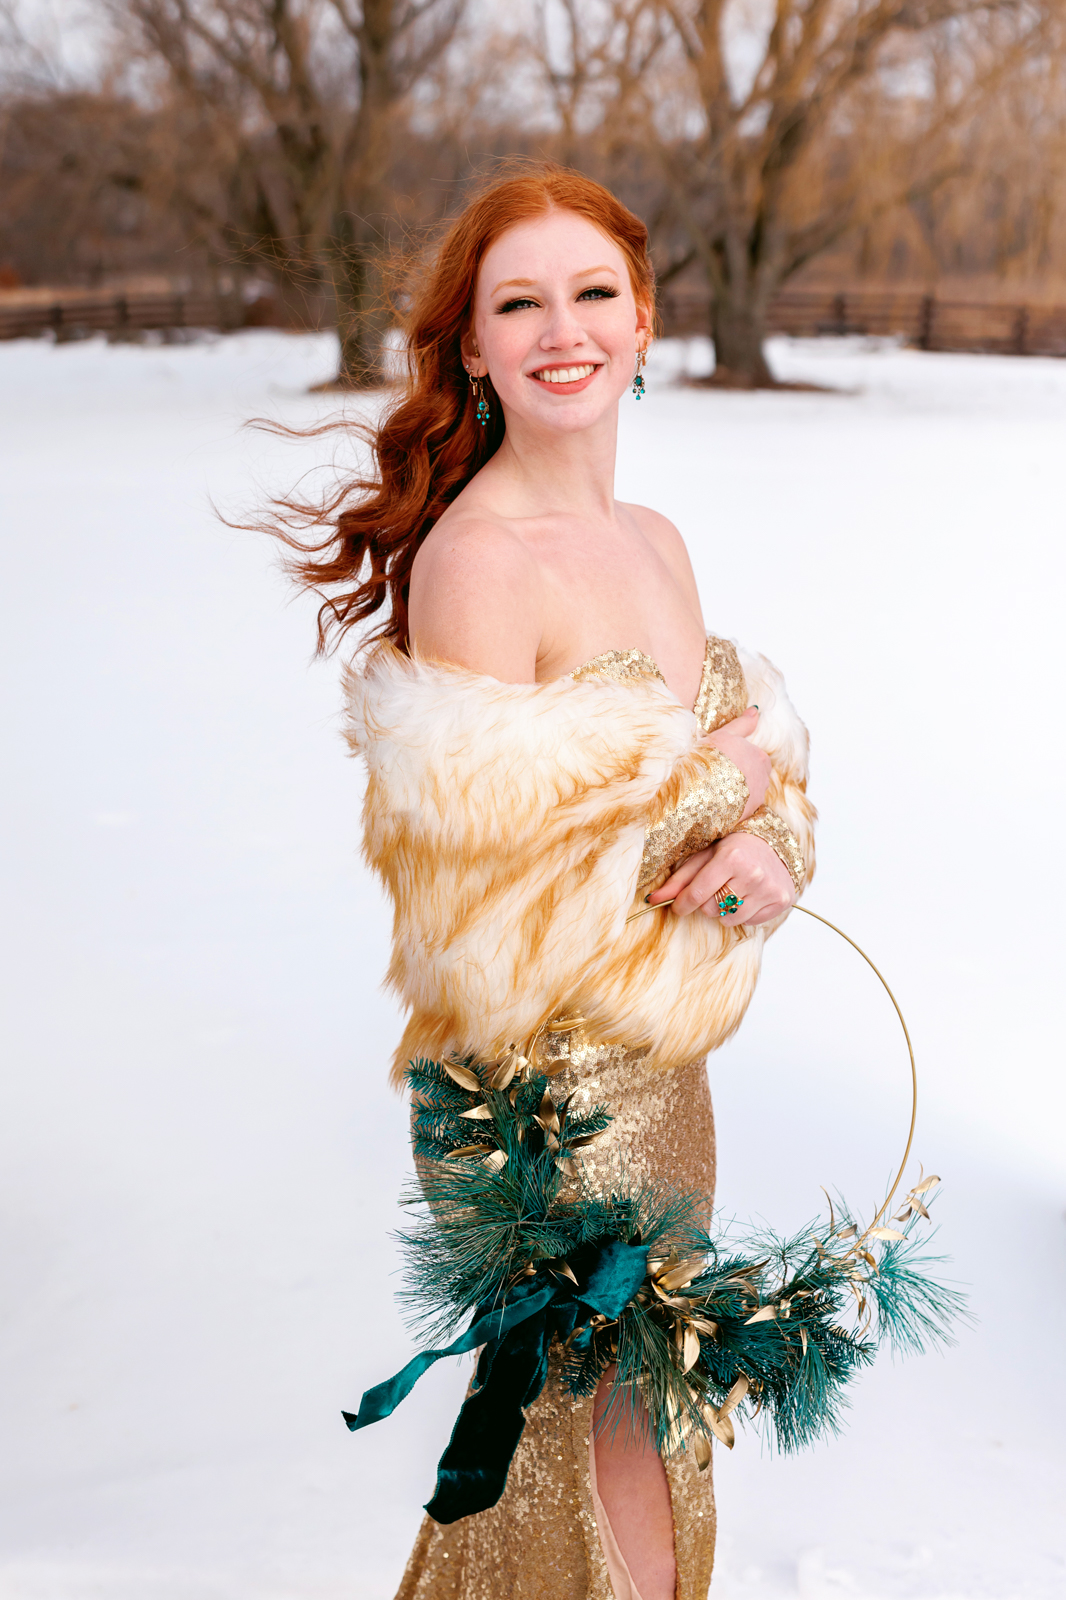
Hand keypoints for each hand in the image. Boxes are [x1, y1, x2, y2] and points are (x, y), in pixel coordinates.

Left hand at [649, 832, 794, 925]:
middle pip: (712, 909)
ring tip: (731, 891)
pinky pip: (750, 922)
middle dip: (706, 903)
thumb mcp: (704, 856)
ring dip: (724, 911)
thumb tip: (652, 900)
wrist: (774, 844)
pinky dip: (744, 913)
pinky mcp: (781, 900)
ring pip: (729, 919)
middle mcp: (752, 873)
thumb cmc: (734, 848)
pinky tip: (748, 895)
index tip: (678, 907)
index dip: (682, 904)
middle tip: (714, 888)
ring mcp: (768, 888)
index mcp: (731, 857)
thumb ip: (679, 879)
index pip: (697, 894)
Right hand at [704, 706, 768, 820]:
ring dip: (736, 790)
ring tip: (715, 789)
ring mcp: (757, 796)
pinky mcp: (748, 813)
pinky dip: (733, 804)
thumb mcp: (724, 735)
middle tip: (716, 774)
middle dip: (739, 775)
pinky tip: (717, 802)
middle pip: (754, 774)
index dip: (734, 758)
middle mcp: (764, 777)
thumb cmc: (708, 758)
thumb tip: (756, 709)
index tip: (719, 761)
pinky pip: (743, 807)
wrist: (696, 790)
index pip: (753, 756)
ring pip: (749, 791)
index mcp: (760, 756)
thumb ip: (743, 723)